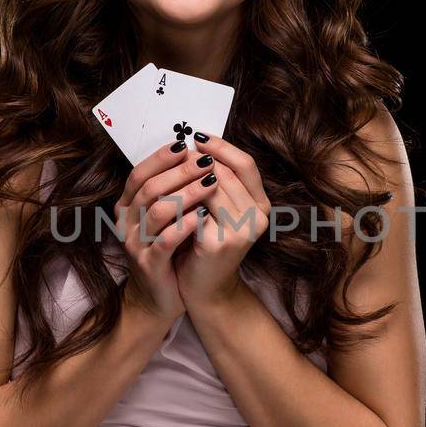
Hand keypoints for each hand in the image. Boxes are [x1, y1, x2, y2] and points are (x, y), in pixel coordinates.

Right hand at [114, 139, 221, 321]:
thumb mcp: (163, 219)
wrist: (158, 299)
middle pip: (149, 188)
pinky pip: (166, 240)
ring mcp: (136, 245)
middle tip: (205, 160)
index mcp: (127, 208)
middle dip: (179, 171)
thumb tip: (191, 155)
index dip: (160, 158)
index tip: (184, 144)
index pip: (138, 174)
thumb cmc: (166, 252)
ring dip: (187, 193)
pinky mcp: (150, 265)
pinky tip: (203, 215)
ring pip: (158, 211)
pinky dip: (185, 225)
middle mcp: (127, 224)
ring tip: (211, 182)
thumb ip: (169, 192)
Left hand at [173, 133, 269, 309]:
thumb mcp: (220, 213)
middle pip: (227, 172)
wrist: (205, 290)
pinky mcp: (218, 243)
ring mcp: (240, 231)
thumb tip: (195, 148)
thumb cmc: (209, 247)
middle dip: (199, 158)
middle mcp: (257, 218)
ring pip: (211, 188)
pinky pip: (195, 210)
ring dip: (187, 175)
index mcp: (262, 206)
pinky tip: (164, 192)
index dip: (222, 147)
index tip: (198, 136)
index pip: (246, 164)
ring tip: (169, 167)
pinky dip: (179, 199)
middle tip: (178, 149)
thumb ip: (218, 184)